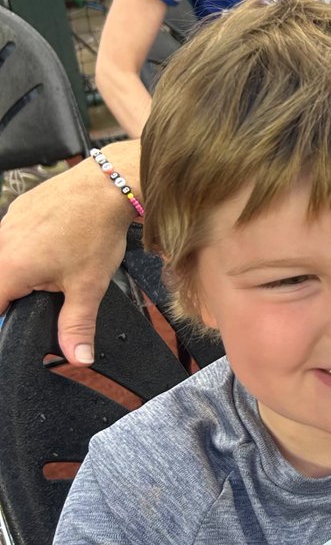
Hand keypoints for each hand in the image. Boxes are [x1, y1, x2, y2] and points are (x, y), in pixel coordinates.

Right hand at [0, 156, 130, 364]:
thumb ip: (77, 325)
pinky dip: (32, 247)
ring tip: (60, 265)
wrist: (105, 187)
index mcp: (10, 267)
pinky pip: (16, 236)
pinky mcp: (19, 210)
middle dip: (21, 293)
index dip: (7, 318)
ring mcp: (7, 223)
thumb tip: (77, 357)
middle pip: (0, 282)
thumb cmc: (94, 233)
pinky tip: (59, 246)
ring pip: (7, 257)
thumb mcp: (88, 287)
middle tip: (53, 290)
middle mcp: (1, 243)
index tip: (20, 320)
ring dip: (27, 269)